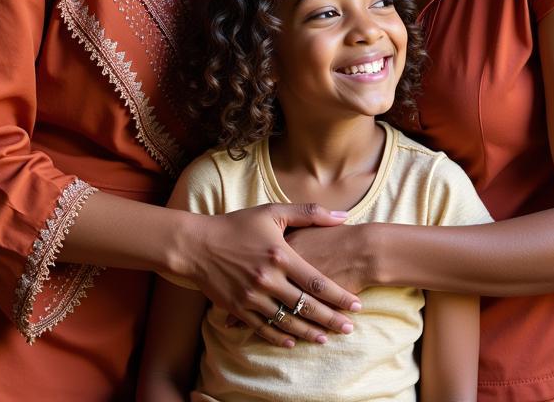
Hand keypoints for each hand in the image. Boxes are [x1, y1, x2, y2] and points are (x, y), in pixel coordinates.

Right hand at [185, 203, 361, 346]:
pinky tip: (293, 341)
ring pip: (287, 321)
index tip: (356, 305)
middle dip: (330, 320)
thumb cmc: (237, 225)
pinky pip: (264, 328)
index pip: (317, 282)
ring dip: (308, 332)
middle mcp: (268, 279)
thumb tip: (343, 215)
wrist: (197, 245)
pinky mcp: (238, 308)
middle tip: (348, 329)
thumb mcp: (272, 212)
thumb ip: (308, 213)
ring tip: (325, 339)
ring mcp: (252, 296)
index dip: (339, 296)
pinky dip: (280, 336)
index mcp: (280, 255)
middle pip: (306, 306)